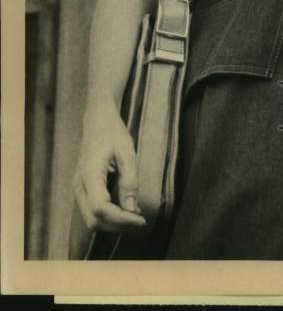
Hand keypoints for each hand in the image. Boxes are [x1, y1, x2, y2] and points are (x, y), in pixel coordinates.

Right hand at [72, 104, 146, 232]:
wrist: (97, 120)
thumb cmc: (112, 132)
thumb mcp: (127, 152)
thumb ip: (130, 181)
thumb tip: (132, 210)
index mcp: (89, 173)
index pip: (100, 208)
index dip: (121, 219)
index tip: (140, 220)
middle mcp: (79, 184)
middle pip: (93, 220)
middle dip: (117, 226)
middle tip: (140, 221)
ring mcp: (79, 188)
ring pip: (91, 219)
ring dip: (113, 223)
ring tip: (135, 216)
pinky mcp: (83, 189)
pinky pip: (92, 211)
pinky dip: (109, 216)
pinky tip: (125, 209)